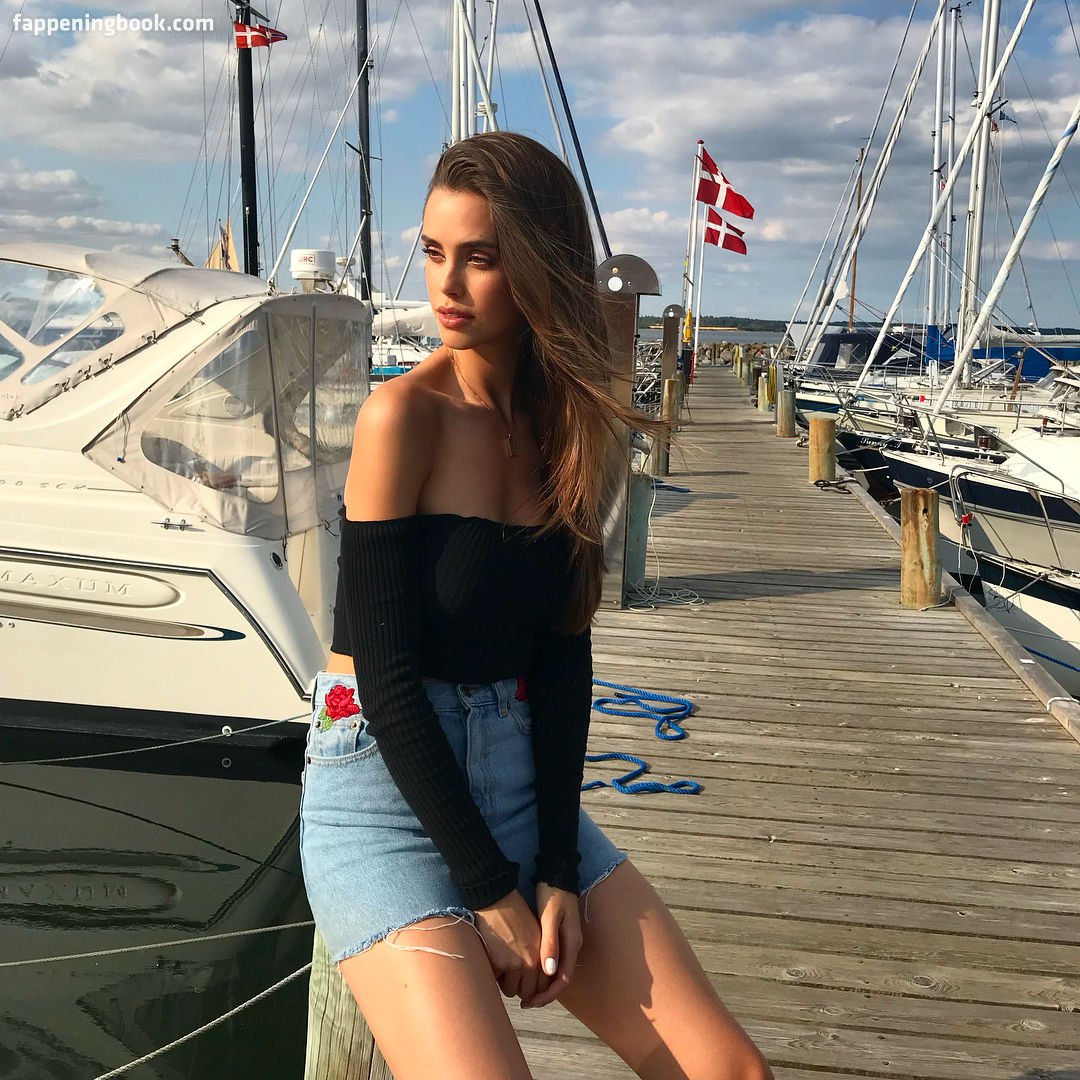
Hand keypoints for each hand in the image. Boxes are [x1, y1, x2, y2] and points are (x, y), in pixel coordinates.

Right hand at [473, 890, 542, 1001]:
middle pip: (528, 992)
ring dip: (508, 984)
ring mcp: (515, 965)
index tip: (527, 982)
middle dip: (521, 988)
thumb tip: (542, 977)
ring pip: (512, 991)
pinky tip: (495, 962)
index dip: (536, 986)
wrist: (498, 900)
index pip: (544, 986)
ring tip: (504, 970)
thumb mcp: (537, 933)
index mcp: (543, 956)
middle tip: (515, 977)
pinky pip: (497, 982)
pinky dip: (495, 977)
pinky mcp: (498, 964)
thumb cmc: (517, 914)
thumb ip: (541, 956)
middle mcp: (532, 964)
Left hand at [521, 883, 581, 1008]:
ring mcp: (567, 941)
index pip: (563, 980)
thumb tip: (549, 972)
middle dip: (544, 994)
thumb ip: (550, 944)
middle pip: (560, 979)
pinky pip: (553, 961)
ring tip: (524, 991)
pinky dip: (542, 972)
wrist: (556, 874)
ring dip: (542, 984)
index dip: (548, 995)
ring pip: (557, 972)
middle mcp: (572, 946)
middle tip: (524, 1002)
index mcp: (572, 944)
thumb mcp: (550, 918)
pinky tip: (529, 972)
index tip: (530, 1002)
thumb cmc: (552, 894)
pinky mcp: (560, 936)